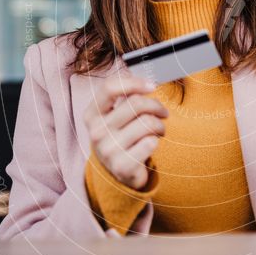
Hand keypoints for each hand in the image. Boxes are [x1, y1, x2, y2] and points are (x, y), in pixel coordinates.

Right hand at [83, 75, 167, 189]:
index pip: (109, 88)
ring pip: (147, 122)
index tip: (152, 86)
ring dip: (160, 125)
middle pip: (136, 103)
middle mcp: (97, 132)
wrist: (118, 171)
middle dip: (156, 105)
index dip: (134, 82)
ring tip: (159, 129)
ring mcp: (108, 150)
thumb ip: (125, 98)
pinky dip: (157, 140)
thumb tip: (146, 84)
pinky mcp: (122, 166)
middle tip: (163, 112)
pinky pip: (151, 143)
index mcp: (92, 115)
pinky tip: (153, 143)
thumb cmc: (120, 136)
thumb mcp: (114, 116)